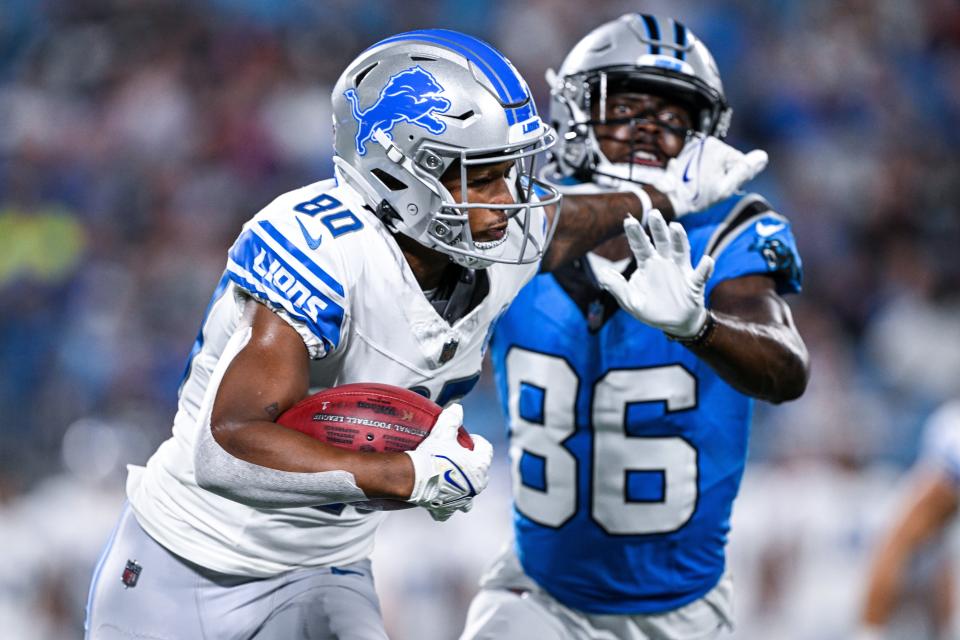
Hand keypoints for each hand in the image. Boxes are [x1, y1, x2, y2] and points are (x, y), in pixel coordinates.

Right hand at [404, 404, 492, 521]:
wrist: (413, 477)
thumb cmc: (433, 454)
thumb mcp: (443, 432)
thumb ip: (453, 418)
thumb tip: (457, 408)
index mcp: (480, 466)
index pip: (486, 449)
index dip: (476, 441)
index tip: (466, 438)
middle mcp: (476, 486)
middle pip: (480, 472)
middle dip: (472, 464)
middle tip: (457, 455)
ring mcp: (462, 500)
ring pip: (469, 495)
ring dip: (464, 487)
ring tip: (452, 479)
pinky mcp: (447, 509)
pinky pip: (449, 510)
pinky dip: (446, 504)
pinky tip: (440, 497)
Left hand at [594, 210, 713, 337]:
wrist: (674, 324)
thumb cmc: (651, 309)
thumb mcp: (630, 301)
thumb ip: (617, 288)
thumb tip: (602, 274)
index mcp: (647, 264)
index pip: (640, 245)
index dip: (635, 234)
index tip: (628, 220)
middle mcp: (664, 262)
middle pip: (661, 241)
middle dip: (658, 227)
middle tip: (654, 213)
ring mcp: (680, 270)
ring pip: (680, 250)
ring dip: (679, 239)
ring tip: (676, 227)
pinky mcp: (694, 283)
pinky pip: (700, 275)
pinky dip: (705, 268)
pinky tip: (707, 261)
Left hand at [661, 135, 767, 215]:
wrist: (670, 197)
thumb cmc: (698, 196)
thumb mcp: (725, 188)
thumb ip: (744, 171)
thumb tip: (762, 156)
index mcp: (718, 148)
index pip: (740, 161)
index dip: (735, 177)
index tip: (723, 186)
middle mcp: (707, 142)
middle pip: (727, 158)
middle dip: (724, 173)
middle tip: (712, 187)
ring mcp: (696, 146)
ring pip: (716, 159)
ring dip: (713, 171)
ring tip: (703, 184)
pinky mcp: (688, 151)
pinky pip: (704, 159)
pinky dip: (703, 169)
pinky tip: (696, 180)